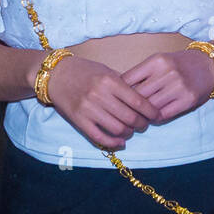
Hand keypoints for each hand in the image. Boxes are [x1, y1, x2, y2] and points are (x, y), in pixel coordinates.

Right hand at [45, 56, 162, 149]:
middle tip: (145, 124)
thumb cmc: (85, 71)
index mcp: (110, 81)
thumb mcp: (107, 71)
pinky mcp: (78, 121)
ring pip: (117, 129)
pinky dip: (113, 143)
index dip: (151, 111)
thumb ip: (124, 85)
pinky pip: (99, 138)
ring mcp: (88, 109)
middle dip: (142, 124)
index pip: (137, 101)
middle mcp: (100, 95)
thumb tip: (144, 100)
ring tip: (131, 131)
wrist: (57, 74)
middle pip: (129, 117)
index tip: (156, 116)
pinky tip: (120, 142)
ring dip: (128, 133)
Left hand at [122, 49, 213, 121]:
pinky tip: (155, 116)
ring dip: (143, 114)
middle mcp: (167, 72)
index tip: (116, 99)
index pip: (128, 79)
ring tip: (139, 116)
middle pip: (138, 96)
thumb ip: (142, 74)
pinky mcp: (188, 100)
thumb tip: (120, 92)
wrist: (208, 65)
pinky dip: (156, 118)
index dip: (120, 92)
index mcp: (156, 60)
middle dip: (129, 106)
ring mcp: (178, 86)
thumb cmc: (179, 64)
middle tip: (125, 113)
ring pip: (150, 107)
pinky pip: (164, 114)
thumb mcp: (159, 61)